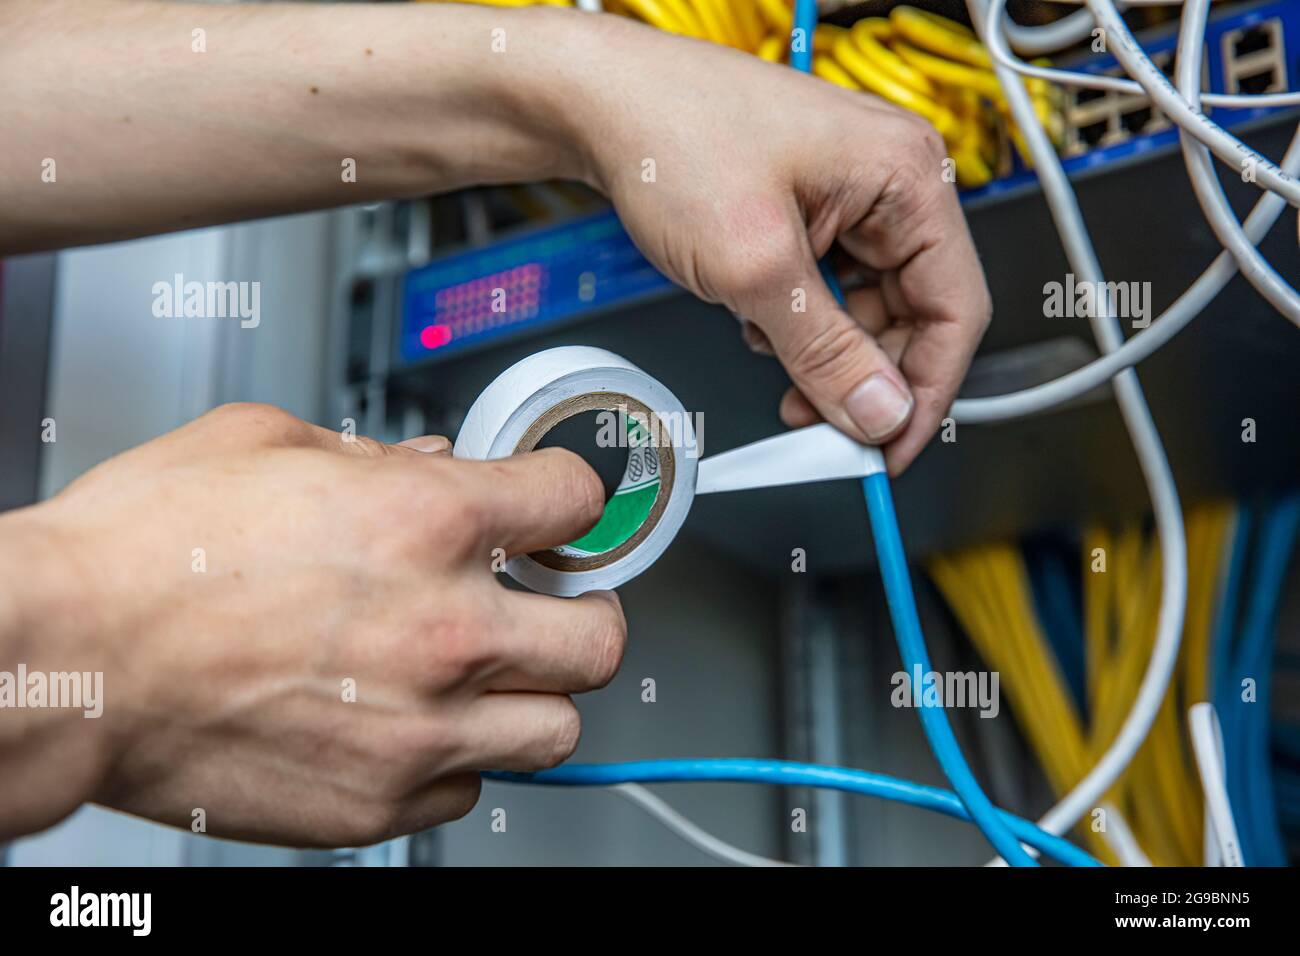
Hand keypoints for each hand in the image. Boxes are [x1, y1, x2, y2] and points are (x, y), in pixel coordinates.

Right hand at [0, 404, 624, 846]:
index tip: (563, 512)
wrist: (63, 661)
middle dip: (586, 614)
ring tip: (491, 676)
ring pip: (558, 731)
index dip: (574, 498)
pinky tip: (411, 726)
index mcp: (428, 521)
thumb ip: (372, 453)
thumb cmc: (142, 552)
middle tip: (556, 606)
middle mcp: (445, 630)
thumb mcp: (264, 444)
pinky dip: (456, 759)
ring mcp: (419, 729)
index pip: (575, 501)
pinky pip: (469, 789)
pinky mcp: (377, 803)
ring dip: (534, 696)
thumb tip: (433, 461)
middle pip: (600, 640)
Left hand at [569, 16, 991, 472]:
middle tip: (825, 426)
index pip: (956, 308)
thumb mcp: (755, 268)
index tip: (890, 450)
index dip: (927, 391)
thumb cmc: (673, 137)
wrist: (602, 103)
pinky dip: (797, 323)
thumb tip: (879, 412)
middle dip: (866, 376)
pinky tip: (758, 324)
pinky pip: (827, 289)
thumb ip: (825, 352)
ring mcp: (849, 196)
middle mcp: (889, 183)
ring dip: (824, 352)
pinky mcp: (810, 210)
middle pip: (912, 313)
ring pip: (865, 308)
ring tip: (776, 362)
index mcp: (906, 177)